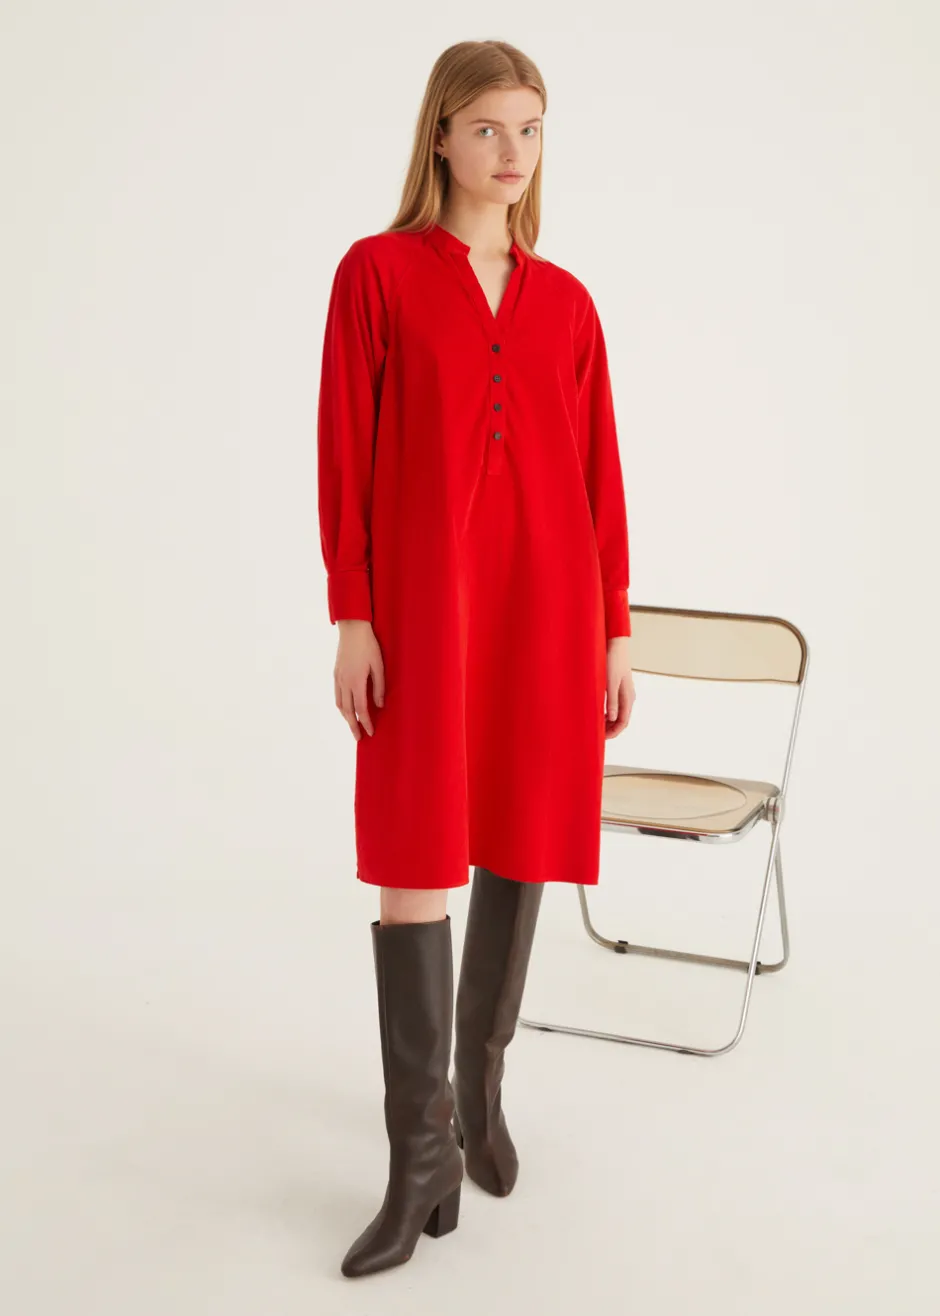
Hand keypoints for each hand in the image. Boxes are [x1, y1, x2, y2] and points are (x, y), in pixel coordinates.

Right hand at [334, 620, 384, 740]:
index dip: (366, 722)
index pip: (361, 709)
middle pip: (347, 711)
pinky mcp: (336, 673)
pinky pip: (337, 695)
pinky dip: (341, 706)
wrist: (352, 629)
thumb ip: (379, 687)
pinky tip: (346, 709)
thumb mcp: (379, 666)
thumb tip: (380, 705)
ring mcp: (338, 678)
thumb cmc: (369, 645)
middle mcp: (344, 682)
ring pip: (340, 704)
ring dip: (346, 718)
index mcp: (356, 681)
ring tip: (353, 726)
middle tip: (359, 738)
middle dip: (353, 726)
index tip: (370, 732)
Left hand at [604, 636, 634, 738]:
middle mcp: (628, 697)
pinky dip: (608, 713)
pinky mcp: (619, 687)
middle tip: (596, 735)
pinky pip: (616, 706)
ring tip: (595, 726)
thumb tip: (612, 719)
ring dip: (609, 722)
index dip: (612, 733)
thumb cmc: (612, 661)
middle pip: (621, 720)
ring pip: (619, 714)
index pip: (623, 722)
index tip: (600, 739)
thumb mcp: (610, 682)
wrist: (616, 645)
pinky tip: (598, 713)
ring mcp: (624, 692)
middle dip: (610, 730)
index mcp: (628, 697)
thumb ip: (612, 701)